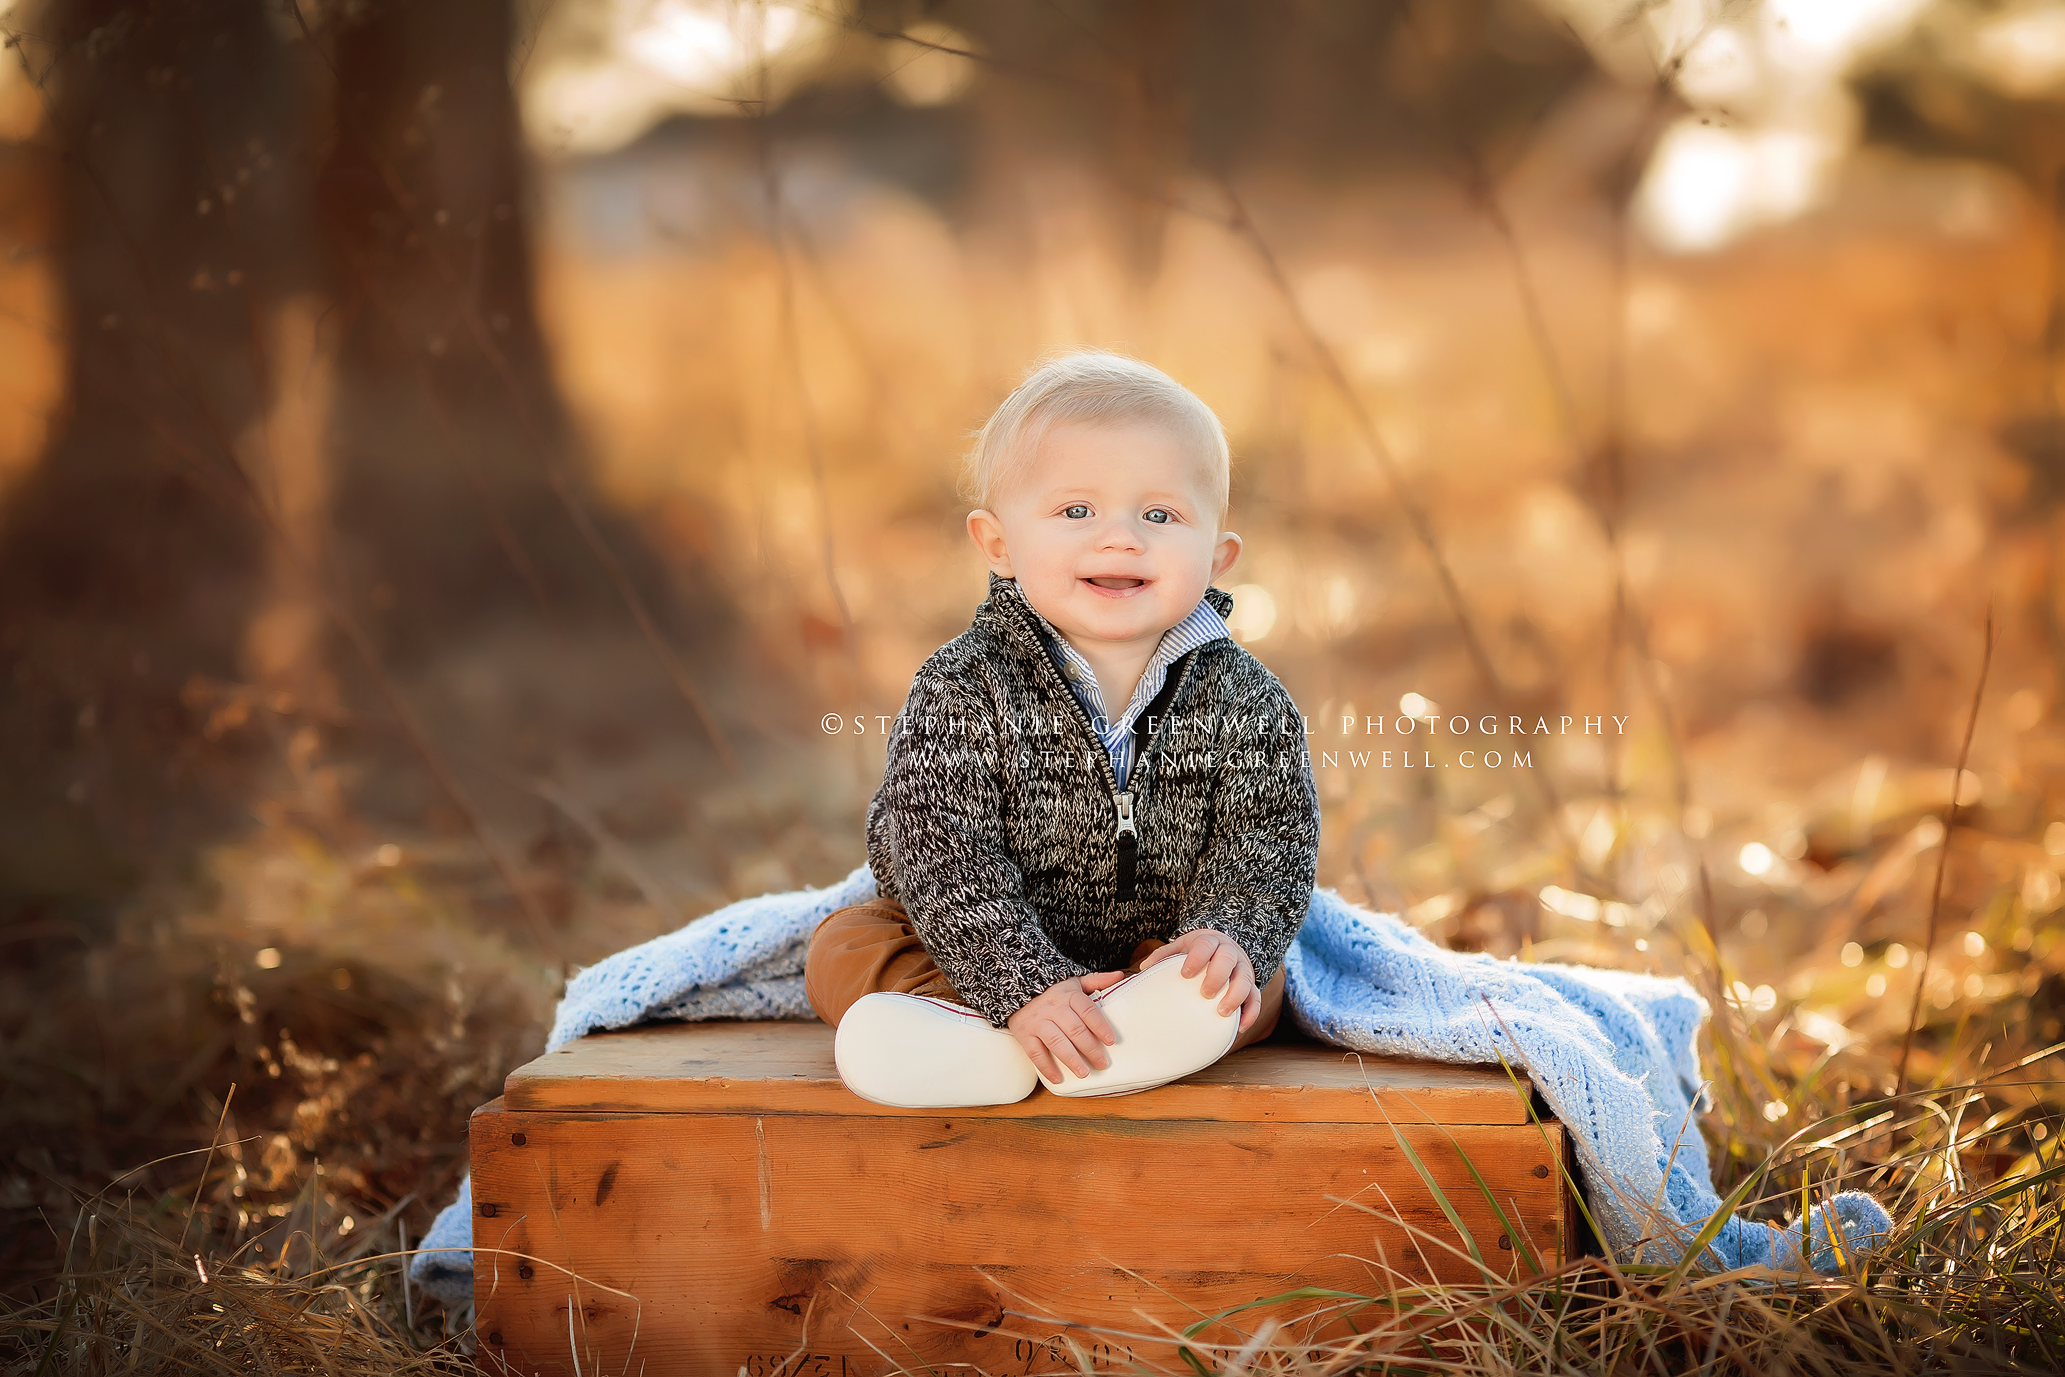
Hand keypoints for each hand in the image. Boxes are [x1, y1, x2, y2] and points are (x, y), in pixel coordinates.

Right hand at [1006, 972, 1126, 1082]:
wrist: (1017, 989)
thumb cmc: (1052, 990)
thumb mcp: (1074, 981)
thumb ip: (1097, 981)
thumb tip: (1119, 975)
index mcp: (1068, 995)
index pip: (1087, 1010)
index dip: (1100, 1026)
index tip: (1111, 1041)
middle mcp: (1053, 1008)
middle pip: (1074, 1029)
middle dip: (1090, 1048)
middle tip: (1102, 1063)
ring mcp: (1038, 1022)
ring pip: (1056, 1042)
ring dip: (1071, 1059)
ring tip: (1084, 1073)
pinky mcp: (1025, 1034)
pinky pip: (1035, 1052)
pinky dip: (1046, 1067)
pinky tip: (1057, 1078)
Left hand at [1141, 929, 1258, 1030]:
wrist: (1225, 945)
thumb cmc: (1199, 950)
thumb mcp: (1181, 946)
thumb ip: (1164, 955)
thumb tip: (1144, 968)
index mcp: (1210, 941)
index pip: (1206, 945)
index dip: (1197, 958)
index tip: (1185, 974)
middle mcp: (1230, 952)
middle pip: (1228, 960)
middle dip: (1217, 976)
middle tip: (1204, 993)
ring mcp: (1243, 969)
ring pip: (1246, 980)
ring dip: (1235, 996)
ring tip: (1222, 1012)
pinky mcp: (1251, 985)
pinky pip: (1256, 998)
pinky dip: (1250, 1013)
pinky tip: (1239, 1028)